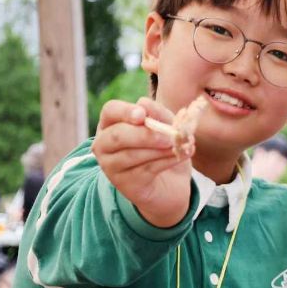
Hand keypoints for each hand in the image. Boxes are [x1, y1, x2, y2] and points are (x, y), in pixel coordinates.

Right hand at [92, 97, 191, 227]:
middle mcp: (104, 145)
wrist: (170, 185)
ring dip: (160, 150)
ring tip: (180, 145)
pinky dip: (167, 161)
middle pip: (117, 135)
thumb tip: (143, 102)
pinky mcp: (125, 184)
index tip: (142, 115)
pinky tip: (182, 155)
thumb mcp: (165, 127)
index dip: (125, 111)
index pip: (111, 111)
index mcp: (111, 124)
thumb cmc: (163, 148)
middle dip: (145, 135)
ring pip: (132, 155)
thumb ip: (157, 114)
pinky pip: (145, 169)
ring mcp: (111, 166)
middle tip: (169, 136)